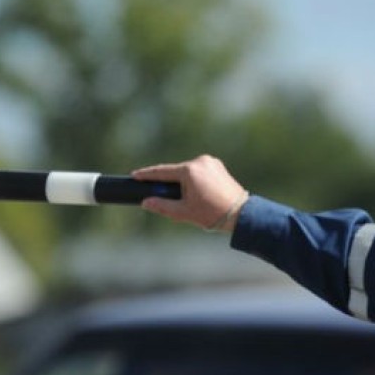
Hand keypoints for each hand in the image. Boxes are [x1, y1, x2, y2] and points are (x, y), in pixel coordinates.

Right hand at [131, 155, 247, 231]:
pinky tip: (198, 194)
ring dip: (183, 183)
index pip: (162, 171)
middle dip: (169, 183)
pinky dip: (194, 181)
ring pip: (188, 172)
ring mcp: (211, 162)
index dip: (147, 175)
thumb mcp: (183, 212)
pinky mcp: (218, 166)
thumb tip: (146, 202)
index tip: (135, 175)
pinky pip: (199, 172)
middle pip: (176, 172)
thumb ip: (162, 206)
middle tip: (163, 197)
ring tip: (190, 201)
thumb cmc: (212, 214)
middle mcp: (200, 161)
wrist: (240, 214)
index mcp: (190, 170)